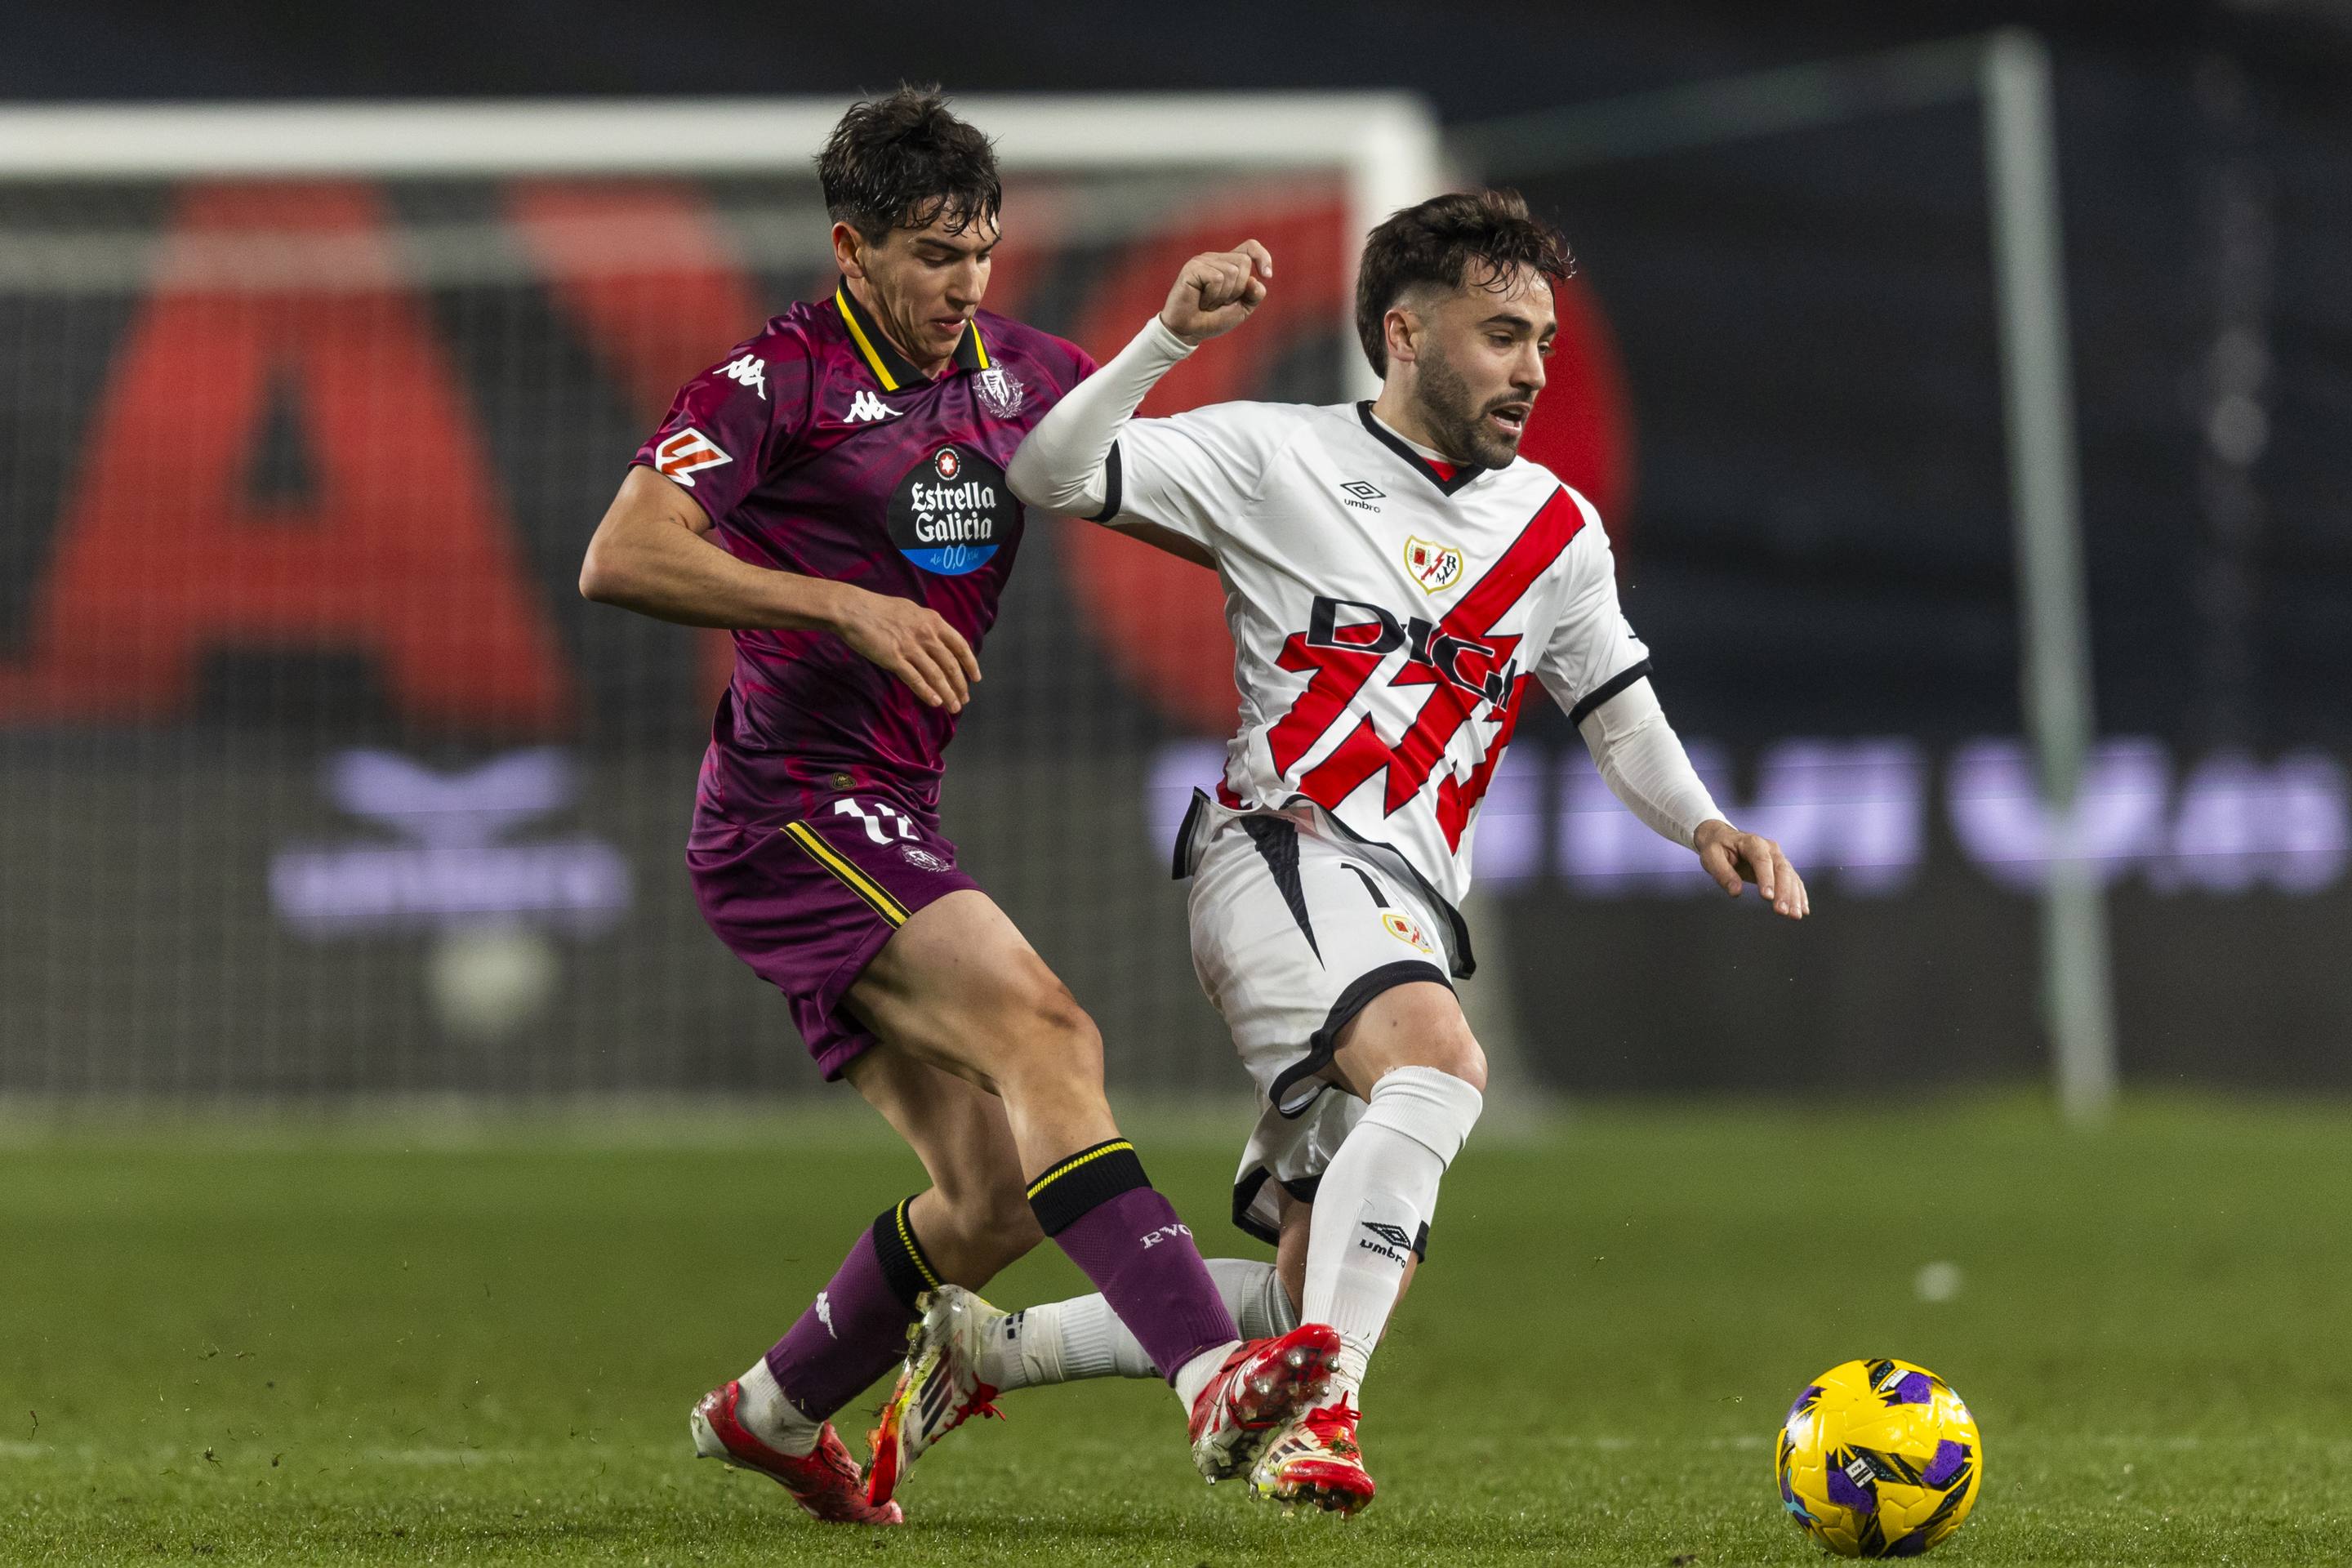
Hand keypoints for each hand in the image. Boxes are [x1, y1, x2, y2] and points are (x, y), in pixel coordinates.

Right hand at [828, 585, 980, 713]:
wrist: (853, 609)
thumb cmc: (878, 609)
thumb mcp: (911, 611)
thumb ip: (926, 625)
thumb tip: (937, 639)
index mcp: (933, 621)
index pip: (960, 645)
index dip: (970, 664)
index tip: (975, 678)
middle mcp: (926, 634)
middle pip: (951, 664)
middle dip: (960, 685)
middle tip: (964, 699)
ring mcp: (911, 647)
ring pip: (936, 675)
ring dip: (947, 694)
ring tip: (953, 707)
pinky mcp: (894, 658)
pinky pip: (916, 680)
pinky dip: (927, 693)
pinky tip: (935, 703)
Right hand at [1159, 240, 1271, 344]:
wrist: (1188, 331)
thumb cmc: (1213, 319)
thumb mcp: (1242, 309)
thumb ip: (1254, 295)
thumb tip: (1256, 280)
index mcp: (1228, 264)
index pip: (1250, 247)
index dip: (1263, 256)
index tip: (1267, 275)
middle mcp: (1216, 258)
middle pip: (1244, 262)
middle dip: (1239, 289)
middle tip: (1222, 302)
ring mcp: (1203, 261)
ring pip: (1232, 271)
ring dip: (1224, 296)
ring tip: (1210, 303)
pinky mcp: (1192, 268)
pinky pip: (1217, 278)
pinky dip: (1213, 296)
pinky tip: (1202, 302)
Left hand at [1694, 820, 1808, 919]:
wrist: (1723, 838)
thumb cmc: (1716, 848)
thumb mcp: (1711, 857)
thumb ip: (1722, 873)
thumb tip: (1736, 892)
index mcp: (1752, 842)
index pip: (1762, 860)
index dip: (1766, 878)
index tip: (1767, 897)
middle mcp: (1770, 848)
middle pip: (1781, 869)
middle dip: (1783, 892)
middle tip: (1782, 912)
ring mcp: (1778, 857)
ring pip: (1790, 876)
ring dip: (1794, 897)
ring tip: (1794, 916)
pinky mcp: (1781, 867)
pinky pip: (1794, 881)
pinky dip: (1799, 895)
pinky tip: (1803, 910)